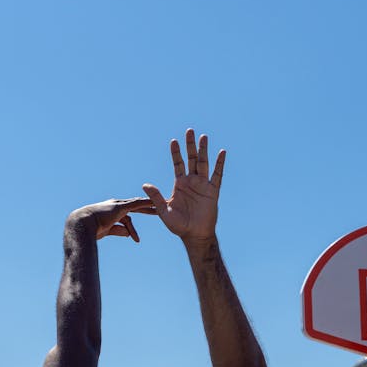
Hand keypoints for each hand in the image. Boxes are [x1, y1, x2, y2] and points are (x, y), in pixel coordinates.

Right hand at [68, 197, 154, 241]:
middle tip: (157, 209)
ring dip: (149, 207)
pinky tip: (154, 203)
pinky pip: (136, 204)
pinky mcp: (120, 207)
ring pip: (137, 204)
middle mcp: (115, 206)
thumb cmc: (91, 230)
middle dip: (146, 208)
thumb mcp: (107, 231)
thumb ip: (118, 231)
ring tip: (160, 209)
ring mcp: (118, 205)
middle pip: (135, 207)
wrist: (82, 224)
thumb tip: (128, 234)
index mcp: (112, 212)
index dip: (135, 218)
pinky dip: (145, 203)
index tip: (144, 217)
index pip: (127, 215)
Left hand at [143, 129, 225, 244]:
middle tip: (190, 130)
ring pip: (203, 163)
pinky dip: (220, 164)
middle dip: (190, 145)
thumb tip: (145, 184)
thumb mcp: (164, 211)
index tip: (173, 141)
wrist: (194, 235)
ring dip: (203, 150)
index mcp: (179, 184)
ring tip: (203, 136)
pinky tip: (221, 152)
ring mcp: (203, 185)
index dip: (176, 153)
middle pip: (191, 159)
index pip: (177, 164)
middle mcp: (191, 182)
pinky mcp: (213, 191)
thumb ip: (156, 197)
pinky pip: (217, 175)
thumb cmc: (178, 225)